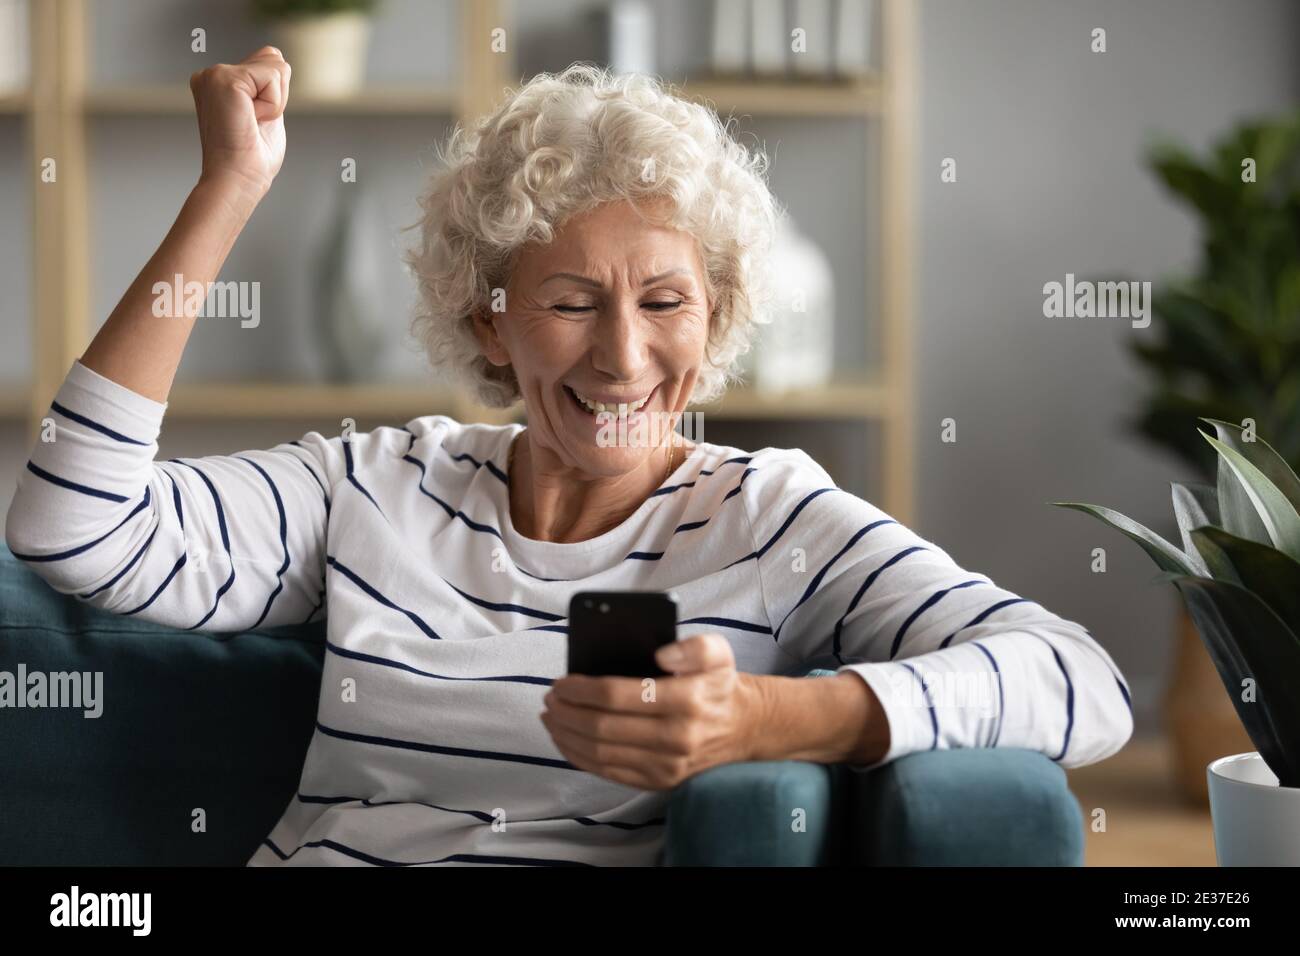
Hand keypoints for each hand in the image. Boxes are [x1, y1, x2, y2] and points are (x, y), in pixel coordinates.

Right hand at [190, 46, 290, 198]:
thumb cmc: (251, 157)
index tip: (254, 122)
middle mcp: (212, 74)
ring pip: (276, 66)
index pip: (268, 62)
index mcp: (218, 81)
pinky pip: (273, 77)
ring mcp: (215, 74)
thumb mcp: (266, 111)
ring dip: (275, 102)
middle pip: (274, 59)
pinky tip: (251, 120)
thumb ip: (268, 84)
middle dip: (277, 96)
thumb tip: (275, 56)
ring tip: (251, 123)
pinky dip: (273, 104)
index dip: (275, 95)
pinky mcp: (224, 79)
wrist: (237, 180)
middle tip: (254, 124)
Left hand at [540, 633, 758, 789]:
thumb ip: (694, 646)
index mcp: (685, 700)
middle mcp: (676, 738)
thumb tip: (661, 654)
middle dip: (566, 712)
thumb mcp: (718, 652)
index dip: (580, 689)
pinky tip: (566, 740)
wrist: (744, 728)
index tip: (560, 682)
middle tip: (549, 698)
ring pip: (600, 753)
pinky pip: (608, 773)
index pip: (616, 696)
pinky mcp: (659, 782)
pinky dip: (579, 757)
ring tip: (551, 717)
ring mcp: (666, 765)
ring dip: (566, 735)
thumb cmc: (719, 685)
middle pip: (602, 727)